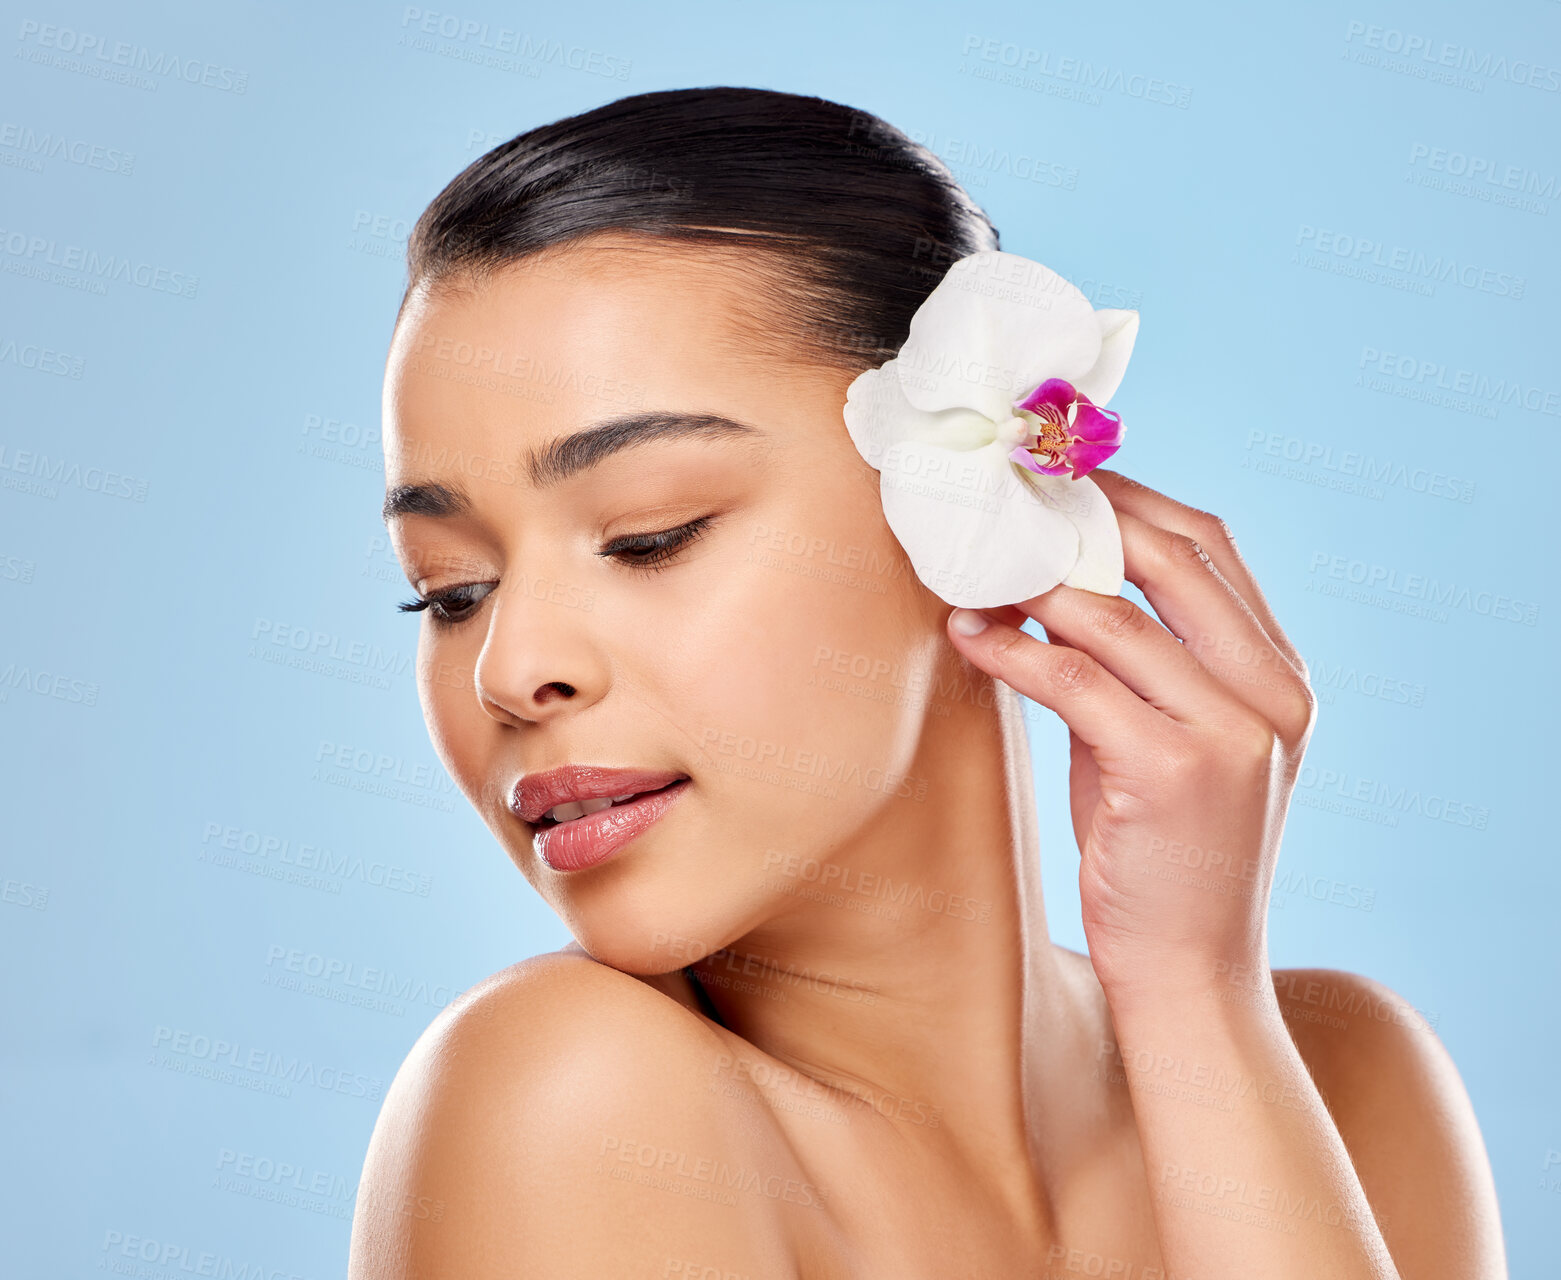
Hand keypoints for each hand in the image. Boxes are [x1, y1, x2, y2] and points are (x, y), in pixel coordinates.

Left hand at [945, 470, 1317, 1003]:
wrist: (1191, 974)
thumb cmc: (1163, 854)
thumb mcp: (1169, 742)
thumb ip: (1140, 664)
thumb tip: (1052, 579)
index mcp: (1281, 677)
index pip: (1212, 546)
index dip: (1129, 501)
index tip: (1054, 487)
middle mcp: (1273, 693)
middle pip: (1173, 557)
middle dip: (1081, 521)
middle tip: (1003, 513)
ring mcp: (1232, 730)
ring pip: (1118, 614)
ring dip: (1029, 584)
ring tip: (968, 573)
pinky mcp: (1176, 769)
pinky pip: (1075, 678)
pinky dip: (1013, 650)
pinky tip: (968, 638)